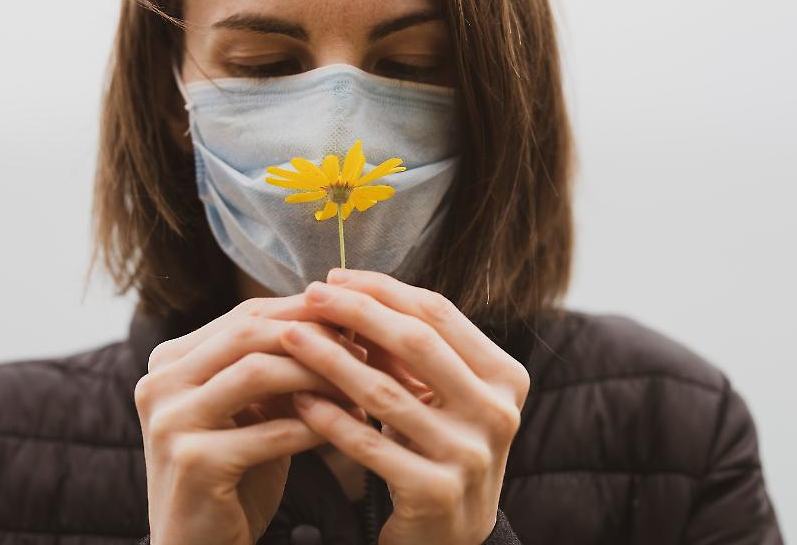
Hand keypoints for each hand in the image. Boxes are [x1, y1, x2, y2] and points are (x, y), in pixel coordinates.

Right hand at [135, 295, 369, 544]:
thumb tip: (340, 320)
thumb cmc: (233, 474)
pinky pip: (270, 432)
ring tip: (358, 384)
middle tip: (360, 348)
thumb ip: (275, 366)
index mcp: (169, 361)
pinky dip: (316, 424)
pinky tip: (350, 425)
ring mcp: (171, 422)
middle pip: (247, 333)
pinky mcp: (193, 462)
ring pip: (256, 373)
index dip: (301, 312)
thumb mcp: (250, 410)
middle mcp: (159, 383)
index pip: (243, 315)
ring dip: (316, 375)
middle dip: (311, 336)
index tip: (351, 318)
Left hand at [266, 268, 530, 544]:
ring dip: (331, 360)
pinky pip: (370, 446)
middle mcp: (496, 412)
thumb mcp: (439, 395)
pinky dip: (330, 419)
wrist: (452, 537)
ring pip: (386, 393)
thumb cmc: (438, 446)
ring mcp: (468, 455)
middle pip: (417, 343)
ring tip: (291, 338)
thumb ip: (407, 350)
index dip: (384, 289)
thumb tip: (348, 292)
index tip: (336, 277)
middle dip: (357, 312)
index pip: (439, 314)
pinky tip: (299, 400)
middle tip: (310, 295)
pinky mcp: (434, 492)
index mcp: (505, 376)